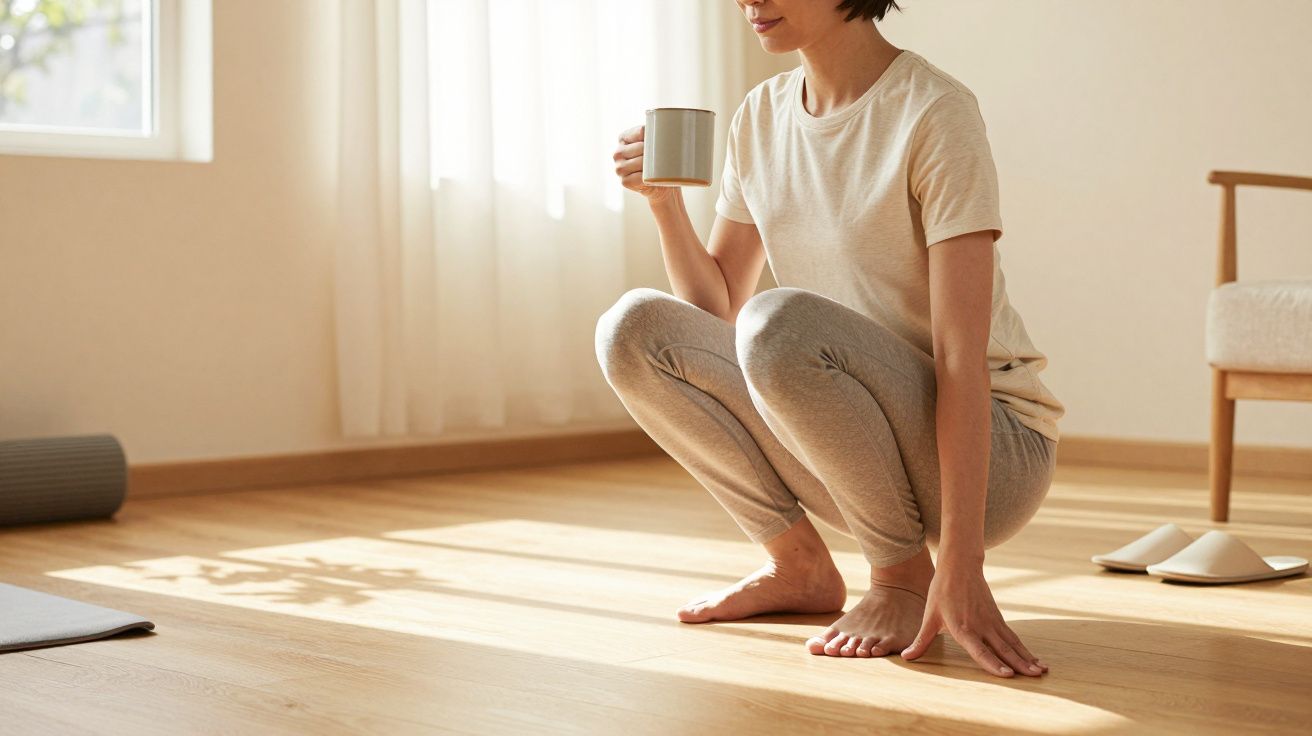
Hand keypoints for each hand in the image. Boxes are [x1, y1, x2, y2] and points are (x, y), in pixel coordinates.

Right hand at [612, 125, 676, 204]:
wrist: (661, 185)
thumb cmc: (659, 161)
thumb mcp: (656, 143)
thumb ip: (656, 132)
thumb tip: (667, 123)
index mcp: (623, 138)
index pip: (641, 131)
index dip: (654, 136)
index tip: (663, 141)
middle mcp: (618, 153)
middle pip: (641, 147)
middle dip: (655, 152)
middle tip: (666, 156)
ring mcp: (619, 168)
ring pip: (640, 162)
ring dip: (652, 165)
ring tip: (661, 166)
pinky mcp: (624, 182)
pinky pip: (639, 178)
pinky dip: (648, 178)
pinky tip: (653, 177)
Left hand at [900, 560, 1047, 677]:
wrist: (959, 566)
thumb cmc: (941, 592)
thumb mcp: (929, 616)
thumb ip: (921, 640)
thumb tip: (906, 657)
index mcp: (963, 628)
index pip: (980, 650)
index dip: (993, 664)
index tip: (1008, 675)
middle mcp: (981, 627)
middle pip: (1003, 649)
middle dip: (1020, 665)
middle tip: (1035, 677)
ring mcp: (992, 622)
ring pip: (1012, 643)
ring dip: (1027, 658)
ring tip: (1041, 671)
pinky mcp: (998, 618)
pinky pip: (1013, 637)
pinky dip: (1024, 649)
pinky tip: (1034, 659)